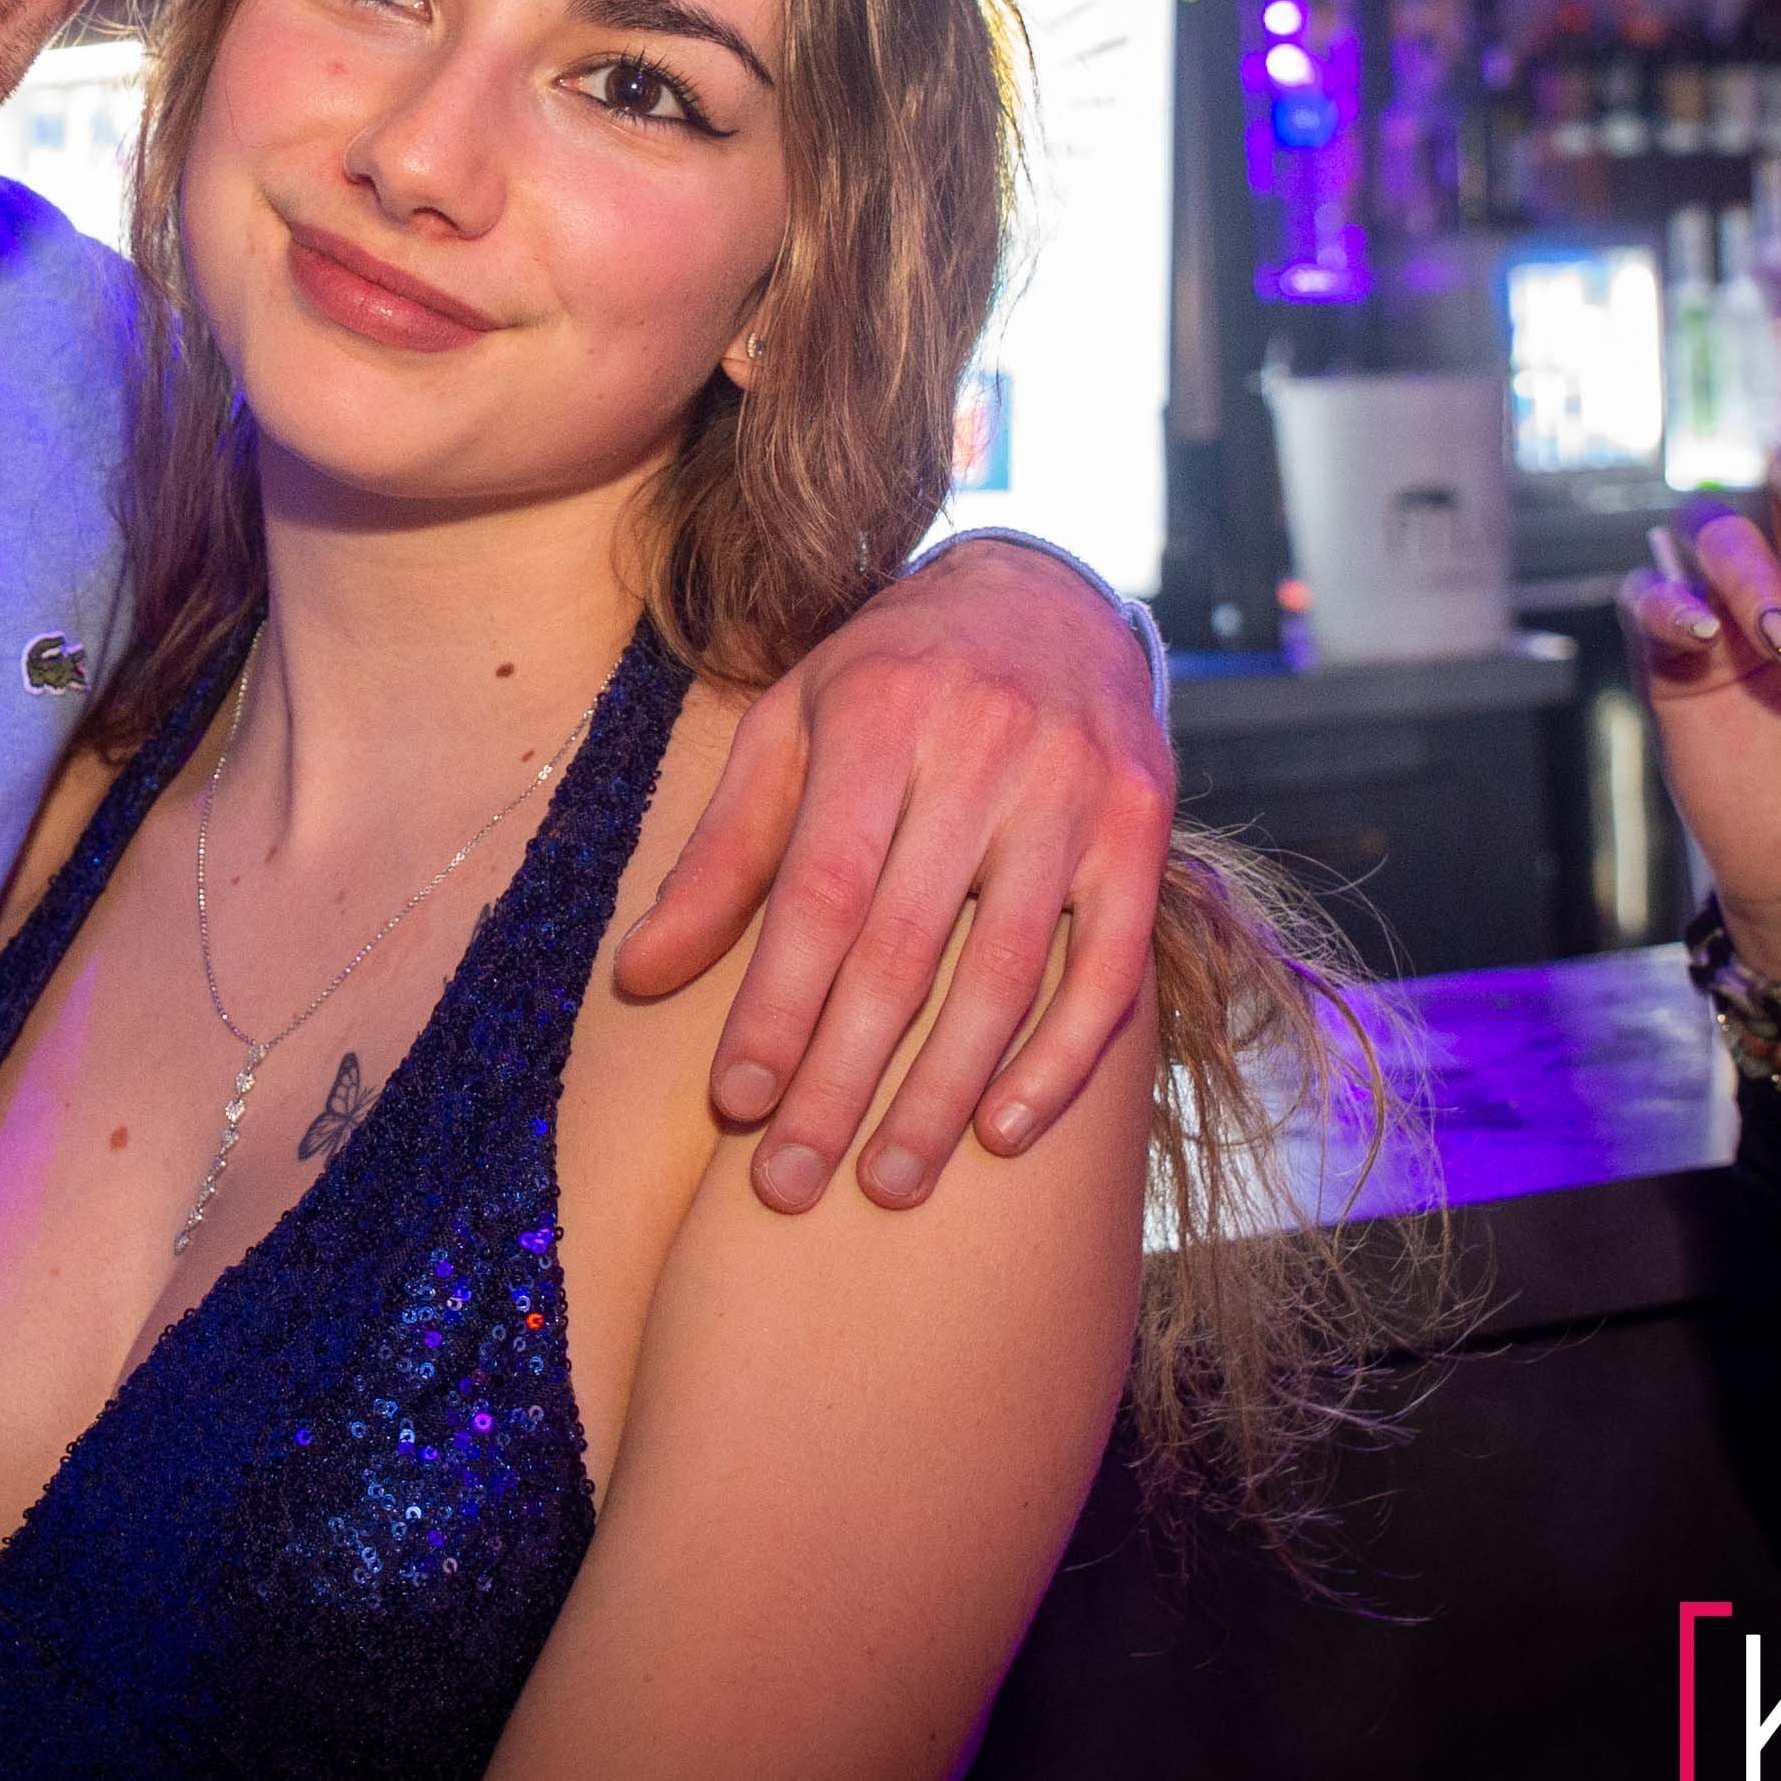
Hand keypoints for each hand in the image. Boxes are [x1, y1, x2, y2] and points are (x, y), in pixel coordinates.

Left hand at [612, 538, 1169, 1212]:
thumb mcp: (788, 729)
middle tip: (788, 1185)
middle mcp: (984, 750)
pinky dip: (1060, 1061)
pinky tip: (1003, 1133)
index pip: (819, 893)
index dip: (776, 1006)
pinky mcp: (1144, 829)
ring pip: (1006, 975)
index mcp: (877, 718)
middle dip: (841, 1081)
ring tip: (886, 1185)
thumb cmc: (889, 677)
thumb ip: (722, 853)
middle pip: (904, 951)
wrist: (1049, 595)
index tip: (735, 1104)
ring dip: (942, 1095)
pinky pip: (1110, 968)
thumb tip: (637, 977)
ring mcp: (1076, 793)